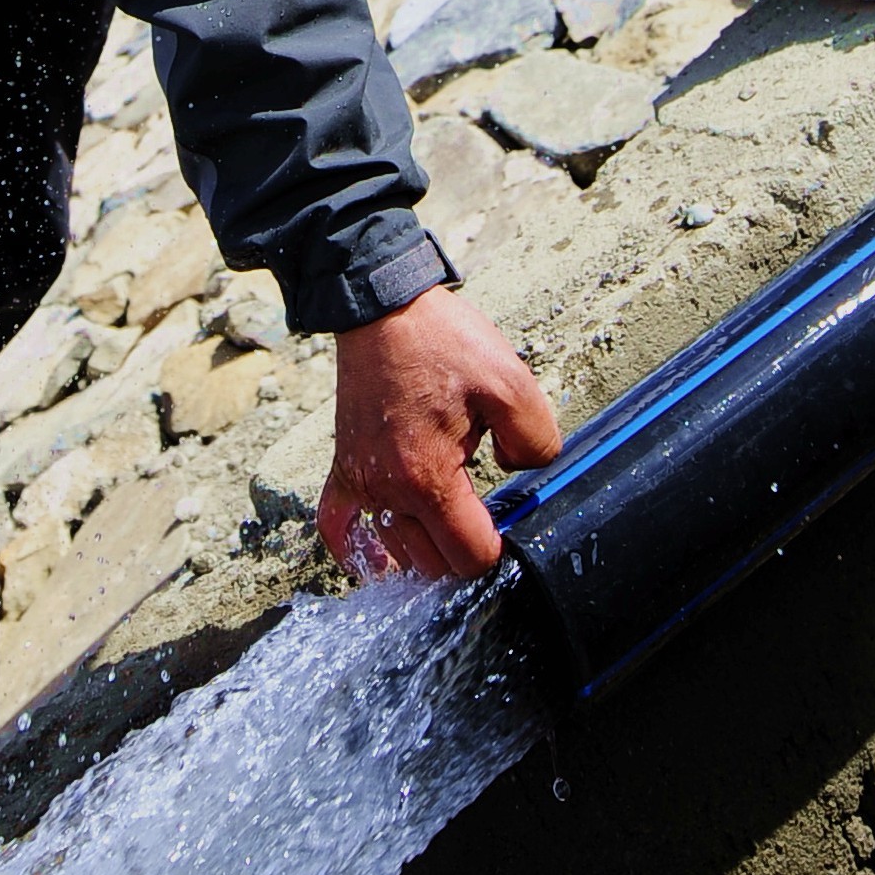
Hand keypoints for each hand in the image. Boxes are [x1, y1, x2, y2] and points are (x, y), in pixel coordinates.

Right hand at [318, 285, 562, 582]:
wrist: (385, 309)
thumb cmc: (443, 342)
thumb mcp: (513, 383)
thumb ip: (536, 440)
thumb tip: (525, 471)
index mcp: (430, 477)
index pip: (469, 557)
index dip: (498, 547)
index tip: (507, 520)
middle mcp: (388, 489)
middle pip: (433, 564)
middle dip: (463, 550)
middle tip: (482, 513)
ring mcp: (359, 481)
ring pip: (395, 552)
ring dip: (423, 548)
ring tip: (448, 518)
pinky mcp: (343, 467)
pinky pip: (338, 530)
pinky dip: (360, 551)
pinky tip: (381, 556)